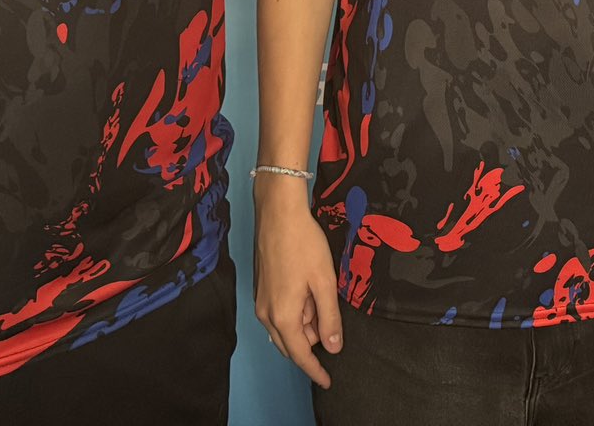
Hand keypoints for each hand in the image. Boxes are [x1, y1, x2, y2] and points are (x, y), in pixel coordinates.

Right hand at [253, 175, 341, 387]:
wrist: (278, 213)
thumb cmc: (303, 245)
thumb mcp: (324, 282)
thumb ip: (329, 317)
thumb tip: (333, 346)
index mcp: (282, 316)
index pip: (299, 354)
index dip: (315, 370)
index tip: (328, 381)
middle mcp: (266, 314)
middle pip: (290, 344)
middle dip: (311, 342)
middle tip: (331, 320)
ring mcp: (260, 301)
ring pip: (284, 328)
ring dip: (304, 324)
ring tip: (321, 298)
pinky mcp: (261, 288)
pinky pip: (279, 313)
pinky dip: (295, 312)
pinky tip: (308, 292)